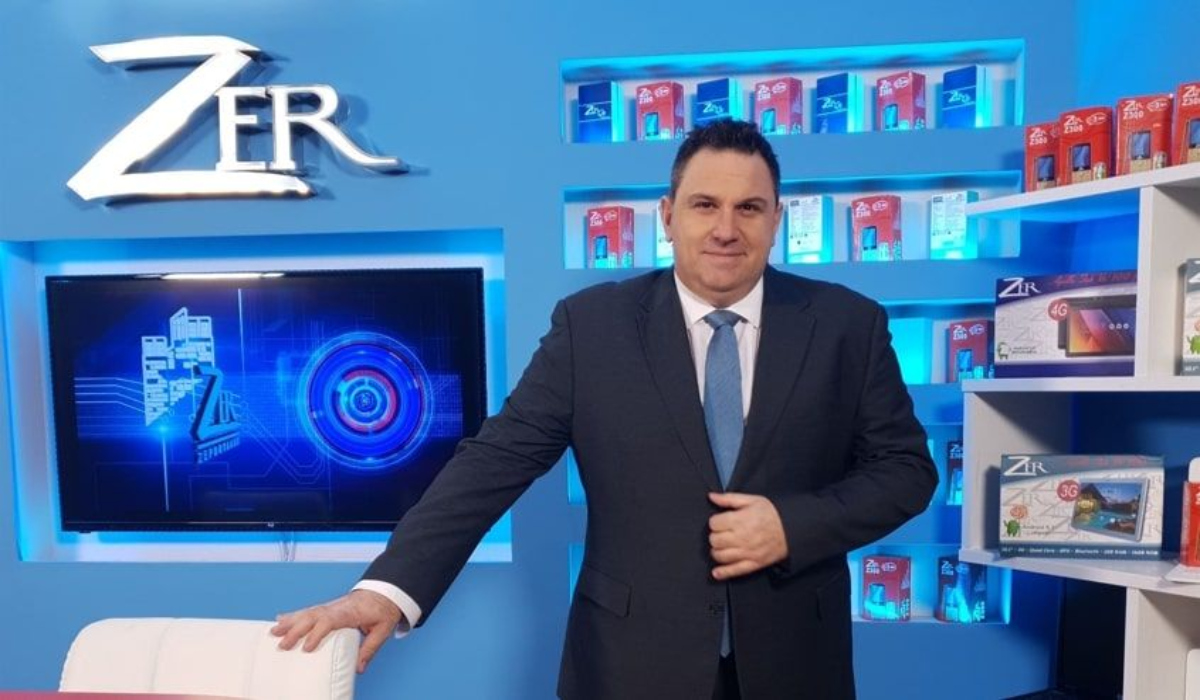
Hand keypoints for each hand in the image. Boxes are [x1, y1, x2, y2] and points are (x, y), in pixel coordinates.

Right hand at [271, 589, 402, 673]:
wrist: (383, 593)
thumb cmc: (382, 611)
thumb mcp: (382, 630)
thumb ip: (370, 648)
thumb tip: (358, 669)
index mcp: (349, 612)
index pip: (330, 621)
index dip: (317, 633)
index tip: (307, 648)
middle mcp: (336, 608)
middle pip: (312, 616)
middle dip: (296, 630)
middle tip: (282, 645)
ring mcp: (329, 606)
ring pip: (306, 612)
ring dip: (289, 622)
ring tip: (273, 632)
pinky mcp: (326, 608)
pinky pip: (307, 611)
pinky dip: (292, 615)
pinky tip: (279, 619)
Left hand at [707, 492, 788, 580]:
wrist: (791, 530)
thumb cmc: (772, 514)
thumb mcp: (752, 500)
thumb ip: (729, 498)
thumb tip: (711, 496)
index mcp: (740, 520)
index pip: (714, 523)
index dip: (716, 521)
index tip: (721, 521)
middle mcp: (741, 538)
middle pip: (714, 540)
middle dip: (715, 535)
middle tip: (723, 532)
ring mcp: (747, 553)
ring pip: (720, 556)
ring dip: (717, 551)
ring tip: (723, 545)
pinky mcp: (753, 564)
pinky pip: (735, 571)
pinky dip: (723, 573)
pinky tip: (716, 572)